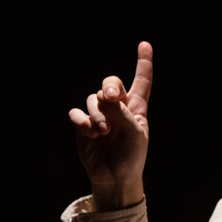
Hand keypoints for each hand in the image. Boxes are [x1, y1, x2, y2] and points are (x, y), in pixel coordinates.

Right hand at [68, 42, 153, 209]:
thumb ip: (122, 113)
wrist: (115, 177)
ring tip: (103, 132)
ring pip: (93, 99)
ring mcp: (99, 115)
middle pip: (110, 83)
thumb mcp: (134, 134)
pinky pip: (77, 113)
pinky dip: (82, 121)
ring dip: (98, 115)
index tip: (145, 44)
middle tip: (111, 97)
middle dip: (109, 86)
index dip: (143, 63)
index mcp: (136, 108)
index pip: (141, 81)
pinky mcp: (83, 125)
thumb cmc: (131, 156)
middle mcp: (117, 108)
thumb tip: (105, 96)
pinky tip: (90, 133)